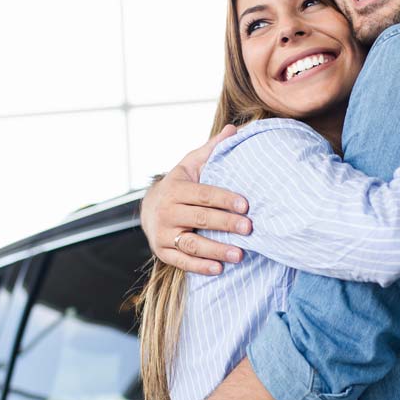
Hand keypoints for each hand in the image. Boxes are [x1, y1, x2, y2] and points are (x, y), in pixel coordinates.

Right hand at [140, 126, 252, 274]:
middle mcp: (167, 211)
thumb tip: (233, 129)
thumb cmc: (181, 184)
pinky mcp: (163, 251)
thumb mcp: (191, 164)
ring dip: (216, 250)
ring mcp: (164, 233)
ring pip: (192, 243)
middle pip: (200, 218)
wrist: (150, 207)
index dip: (225, 200)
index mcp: (176, 188)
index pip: (204, 194)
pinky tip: (219, 269)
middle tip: (249, 229)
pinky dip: (200, 266)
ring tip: (240, 254)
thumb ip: (212, 150)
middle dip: (225, 224)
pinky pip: (182, 261)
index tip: (246, 206)